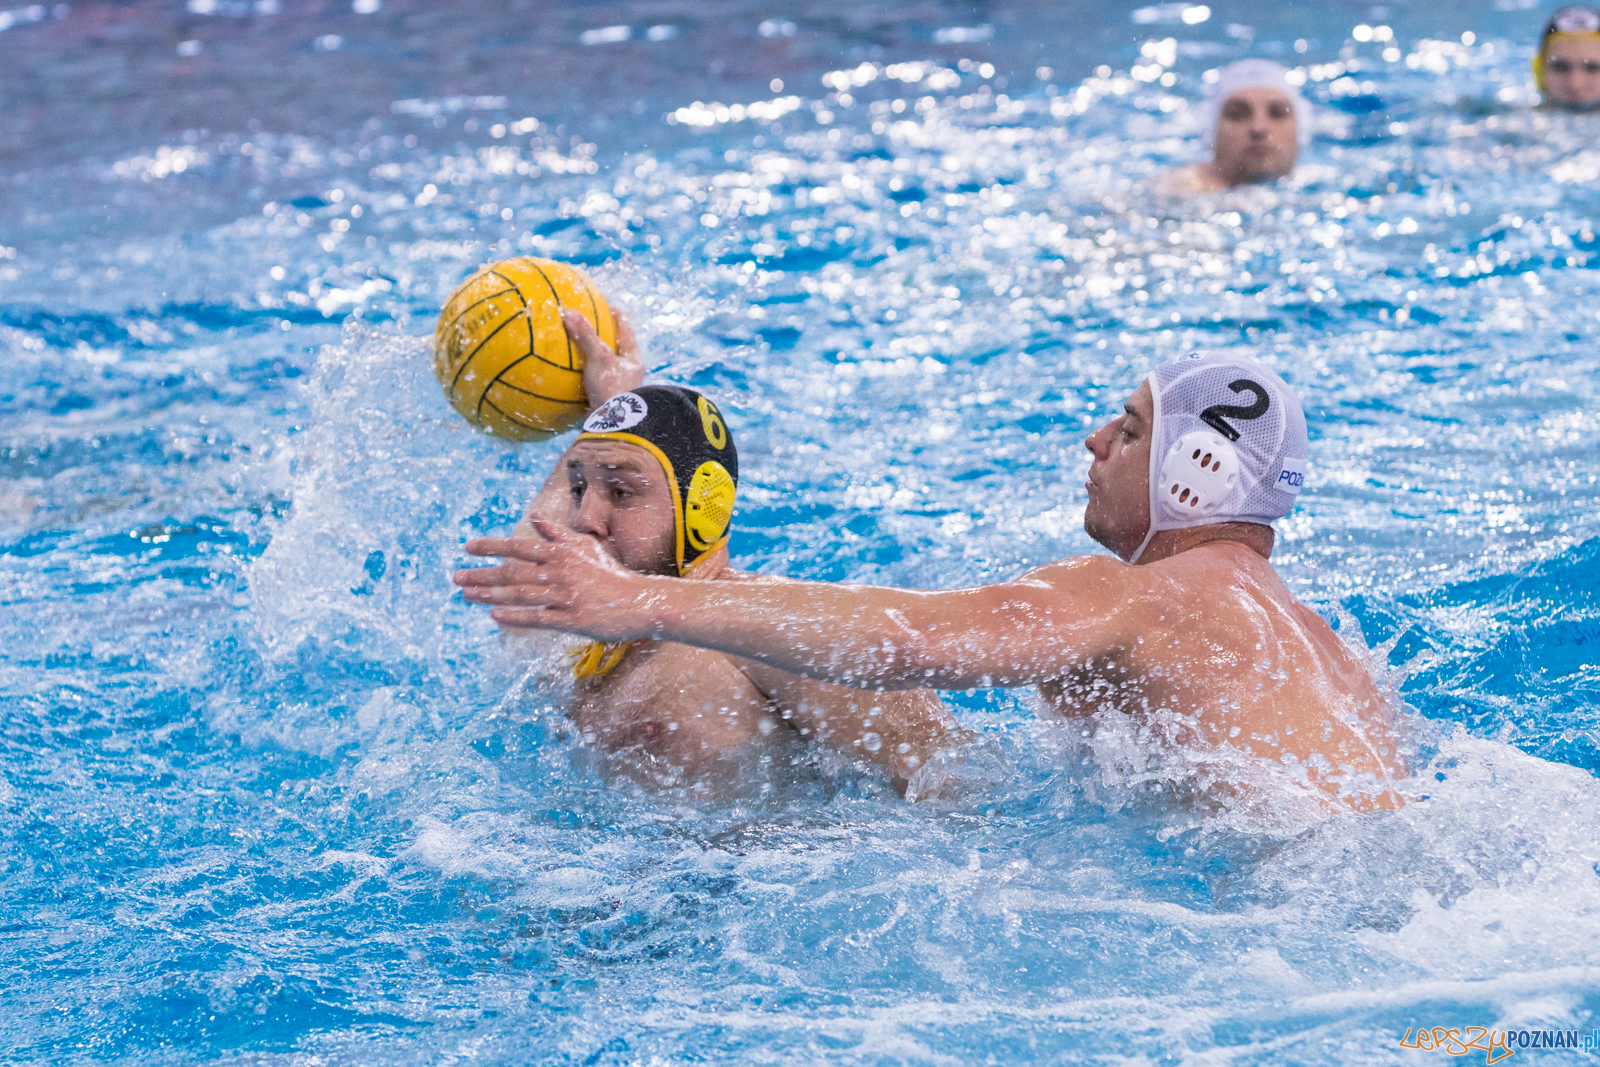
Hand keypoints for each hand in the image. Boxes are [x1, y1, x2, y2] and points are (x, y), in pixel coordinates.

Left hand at [453, 518, 657, 639]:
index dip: (492, 547)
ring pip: (521, 595)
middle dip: (482, 574)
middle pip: (513, 572)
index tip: (468, 548)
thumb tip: (535, 516)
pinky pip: (538, 618)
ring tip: (467, 594)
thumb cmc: (611, 574)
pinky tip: (494, 616)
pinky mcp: (572, 620)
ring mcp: (566, 597)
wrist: (641, 602)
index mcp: (563, 553)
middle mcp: (561, 572)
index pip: (520, 547)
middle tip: (456, 576)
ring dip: (491, 595)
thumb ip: (557, 533)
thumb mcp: (586, 547)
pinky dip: (515, 617)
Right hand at [562, 305, 643, 408]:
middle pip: (617, 350)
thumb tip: (568, 311)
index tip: (608, 307)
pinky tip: (567, 378)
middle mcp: (629, 375)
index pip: (626, 331)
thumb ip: (586, 335)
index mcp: (633, 360)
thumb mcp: (600, 358)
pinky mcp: (605, 403)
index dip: (617, 318)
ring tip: (577, 350)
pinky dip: (581, 379)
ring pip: (605, 369)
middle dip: (605, 339)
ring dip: (593, 360)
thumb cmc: (613, 390)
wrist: (614, 428)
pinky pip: (592, 385)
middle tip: (591, 325)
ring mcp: (618, 390)